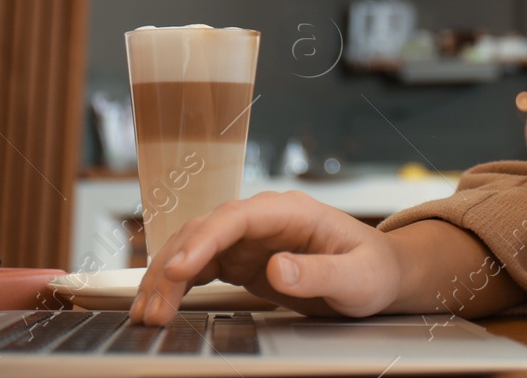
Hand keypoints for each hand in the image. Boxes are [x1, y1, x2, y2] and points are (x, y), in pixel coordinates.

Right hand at [129, 190, 402, 324]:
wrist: (380, 274)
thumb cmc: (373, 269)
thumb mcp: (356, 277)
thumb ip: (318, 272)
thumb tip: (275, 266)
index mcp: (291, 212)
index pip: (235, 217)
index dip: (204, 241)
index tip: (179, 269)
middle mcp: (263, 220)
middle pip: (205, 232)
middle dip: (173, 268)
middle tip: (153, 309)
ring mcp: (249, 238)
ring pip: (194, 249)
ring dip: (165, 279)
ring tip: (146, 314)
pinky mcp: (242, 259)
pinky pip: (201, 268)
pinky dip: (177, 286)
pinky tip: (159, 305)